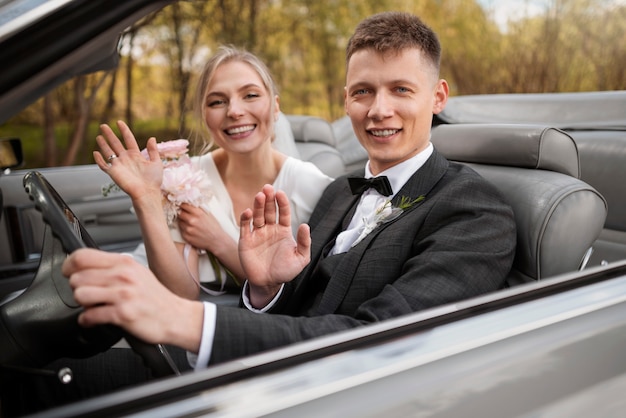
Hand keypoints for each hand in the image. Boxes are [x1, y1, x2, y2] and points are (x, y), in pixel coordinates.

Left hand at [62, 248, 202, 351]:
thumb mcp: (137, 272)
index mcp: (124, 262)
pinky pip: (90, 315)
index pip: (83, 256)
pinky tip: (95, 319)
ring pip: (80, 295)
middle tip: (88, 294)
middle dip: (77, 288)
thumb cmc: (155, 297)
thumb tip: (86, 266)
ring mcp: (123, 294)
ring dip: (83, 304)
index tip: (68, 272)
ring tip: (93, 305)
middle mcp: (123, 275)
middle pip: (77, 277)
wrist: (175, 316)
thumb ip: (114, 267)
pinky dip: (88, 320)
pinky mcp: (122, 313)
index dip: (68, 265)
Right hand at [93, 120, 162, 200]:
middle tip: (103, 125)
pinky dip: (99, 159)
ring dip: (103, 144)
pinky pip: (103, 165)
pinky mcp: (113, 173)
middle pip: (116, 143)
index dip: (124, 130)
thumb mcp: (156, 163)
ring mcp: (119, 165)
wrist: (147, 192)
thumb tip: (152, 137)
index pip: (128, 139)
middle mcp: (126, 158)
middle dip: (109, 134)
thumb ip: (153, 151)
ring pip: (108, 152)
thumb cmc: (153, 180)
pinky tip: (95, 152)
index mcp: (136, 155)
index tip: (119, 122)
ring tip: (99, 136)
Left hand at [177, 203, 223, 250]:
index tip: (182, 206)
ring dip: (183, 221)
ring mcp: (188, 229)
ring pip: (180, 222)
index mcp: (198, 213)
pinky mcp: (186, 236)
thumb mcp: (208, 214)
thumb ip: (198, 208)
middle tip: (185, 214)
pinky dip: (184, 229)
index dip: (182, 205)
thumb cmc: (213, 226)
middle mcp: (192, 220)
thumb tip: (189, 203)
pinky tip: (192, 230)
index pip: (184, 205)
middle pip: (180, 213)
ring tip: (190, 224)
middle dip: (182, 213)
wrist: (217, 240)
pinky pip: (181, 230)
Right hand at [239, 184, 310, 306]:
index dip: (282, 203)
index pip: (283, 213)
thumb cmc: (285, 271)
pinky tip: (248, 212)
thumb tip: (305, 225)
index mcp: (283, 231)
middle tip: (268, 188)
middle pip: (269, 211)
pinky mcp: (246, 241)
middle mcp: (270, 229)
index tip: (280, 194)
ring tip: (260, 196)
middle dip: (269, 199)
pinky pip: (245, 227)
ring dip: (258, 205)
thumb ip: (305, 243)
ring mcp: (257, 234)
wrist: (268, 284)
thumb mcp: (301, 259)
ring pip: (257, 216)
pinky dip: (245, 219)